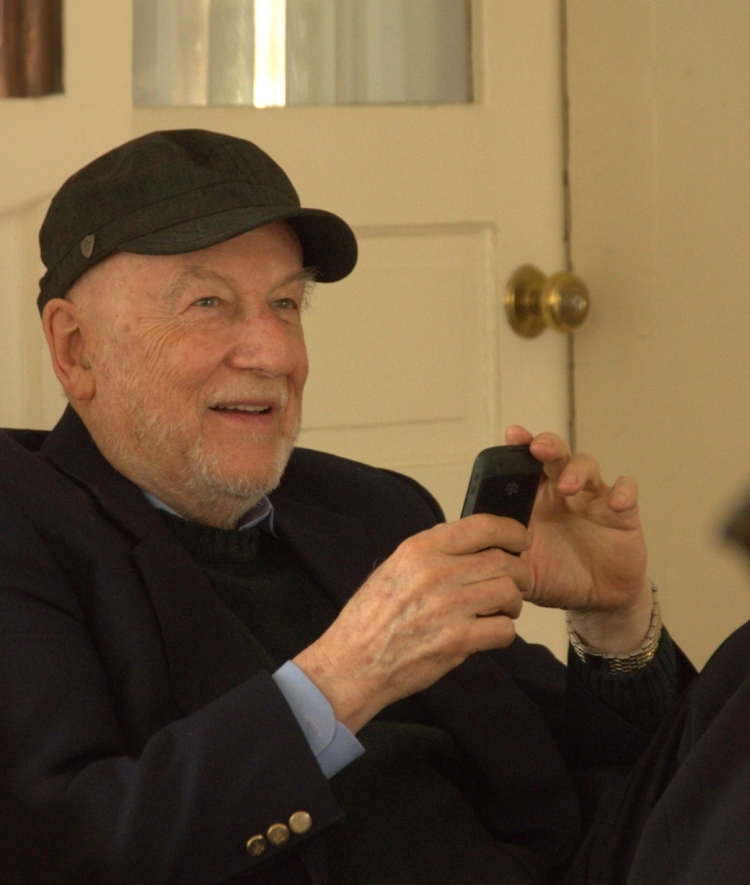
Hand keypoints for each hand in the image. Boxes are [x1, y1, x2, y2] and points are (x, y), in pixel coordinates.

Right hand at [294, 515, 528, 732]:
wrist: (353, 662)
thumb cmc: (371, 618)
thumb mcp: (394, 567)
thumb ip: (432, 552)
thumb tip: (471, 543)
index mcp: (420, 549)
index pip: (483, 526)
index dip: (512, 531)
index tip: (520, 539)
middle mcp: (436, 573)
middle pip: (504, 561)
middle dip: (518, 573)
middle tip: (514, 582)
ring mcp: (448, 607)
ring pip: (509, 593)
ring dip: (513, 603)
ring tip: (501, 609)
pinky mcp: (456, 640)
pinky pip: (504, 629)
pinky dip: (503, 631)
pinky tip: (489, 632)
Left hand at [506, 426, 652, 652]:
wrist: (594, 600)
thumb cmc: (557, 575)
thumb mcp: (521, 569)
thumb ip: (501, 558)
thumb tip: (474, 553)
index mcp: (535, 498)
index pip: (526, 464)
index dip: (520, 446)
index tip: (512, 436)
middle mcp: (563, 491)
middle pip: (557, 454)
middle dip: (547, 445)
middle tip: (538, 449)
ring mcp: (593, 499)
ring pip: (588, 466)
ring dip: (577, 470)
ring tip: (567, 486)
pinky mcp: (622, 513)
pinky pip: (626, 492)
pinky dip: (623, 492)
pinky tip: (615, 502)